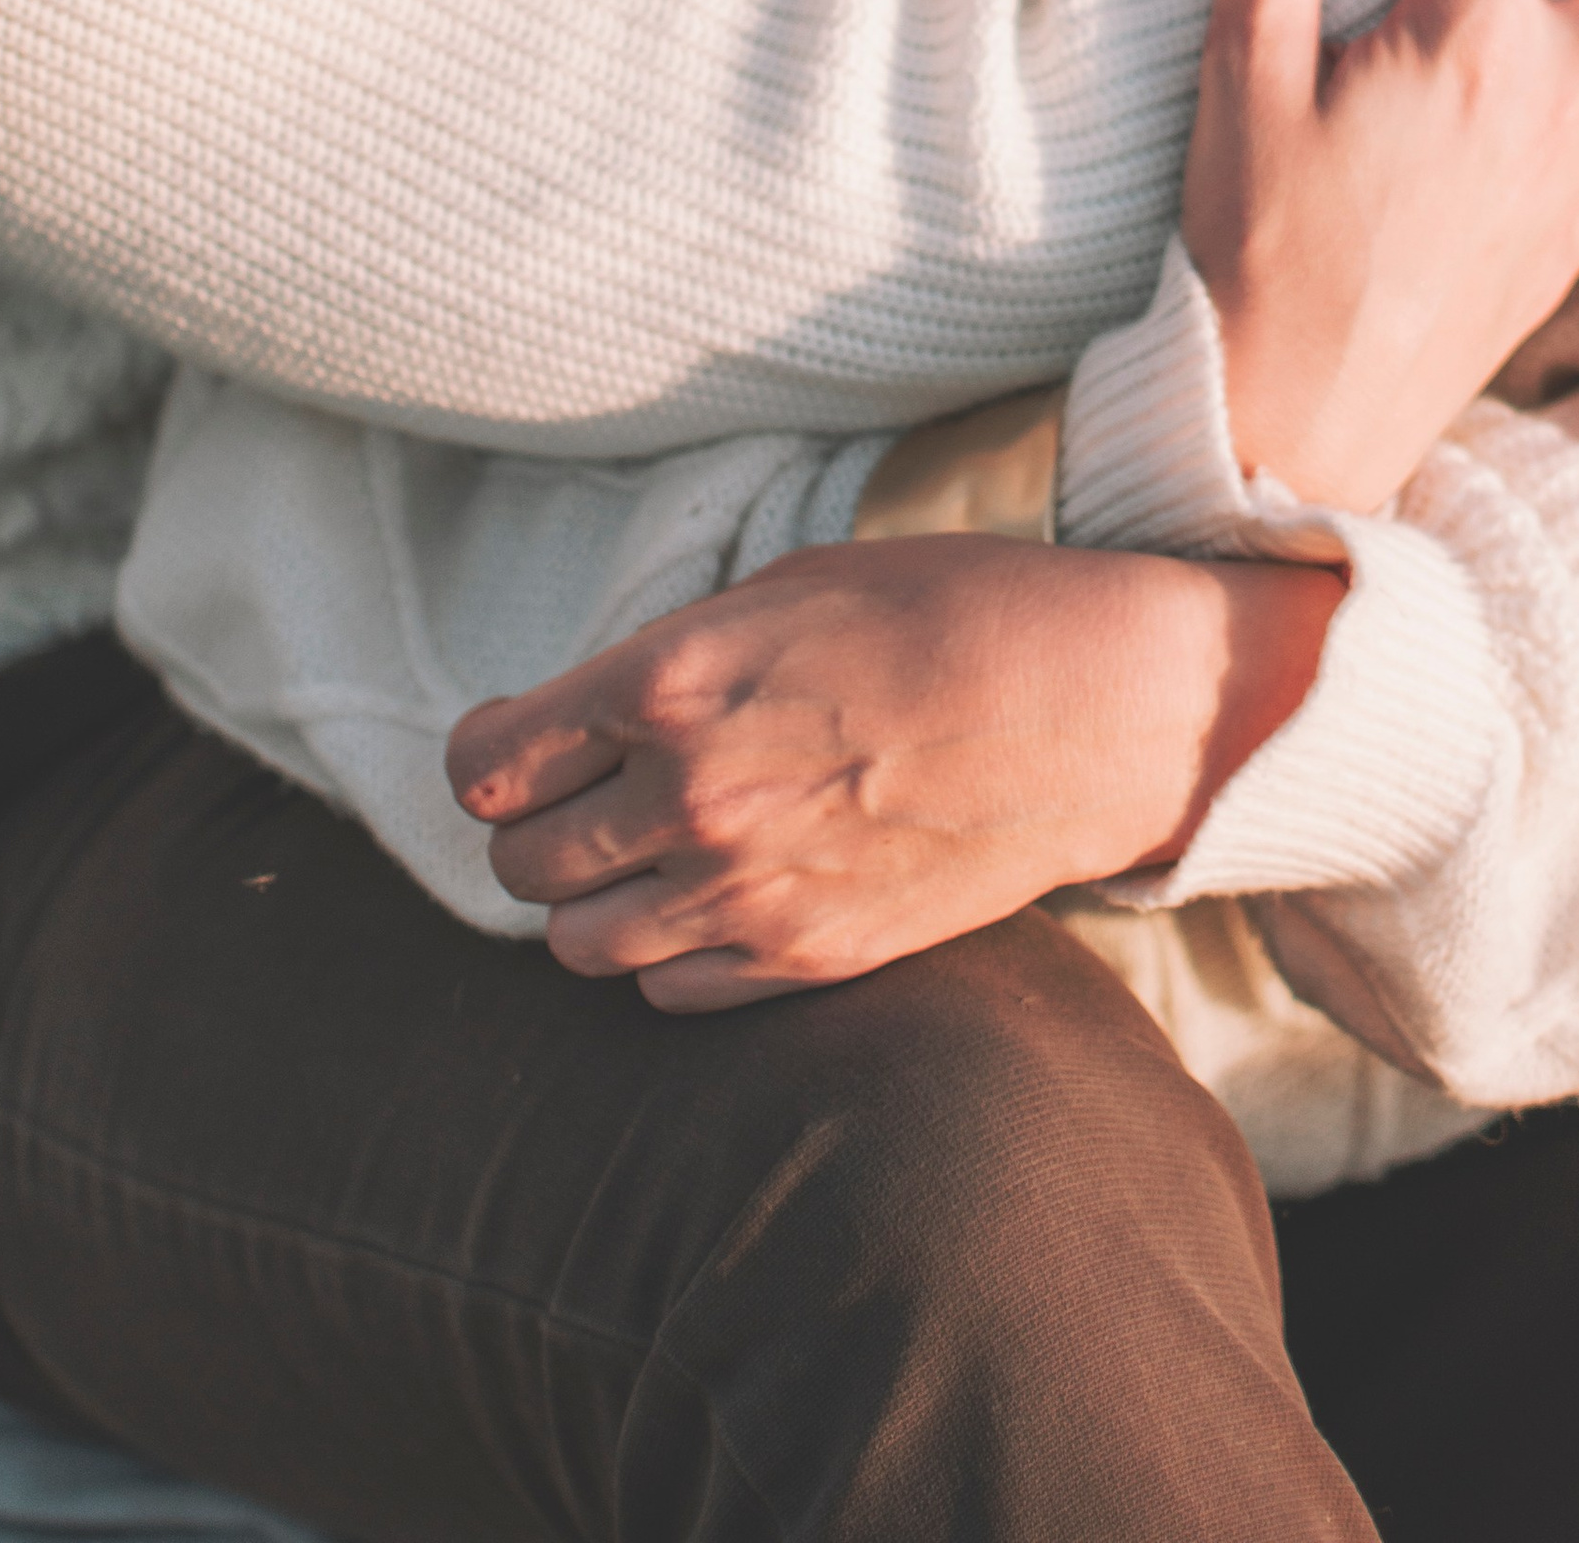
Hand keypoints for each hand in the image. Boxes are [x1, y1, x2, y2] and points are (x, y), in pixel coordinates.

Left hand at [447, 536, 1341, 1011]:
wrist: (1093, 705)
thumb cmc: (953, 609)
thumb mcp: (793, 585)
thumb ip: (677, 654)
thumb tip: (601, 703)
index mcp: (670, 682)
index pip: (489, 762)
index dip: (486, 751)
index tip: (508, 742)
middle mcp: (688, 798)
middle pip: (518, 862)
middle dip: (530, 828)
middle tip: (575, 797)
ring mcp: (746, 892)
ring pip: (577, 944)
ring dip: (588, 900)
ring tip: (634, 857)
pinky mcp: (806, 960)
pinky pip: (667, 994)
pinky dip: (663, 957)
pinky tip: (706, 901)